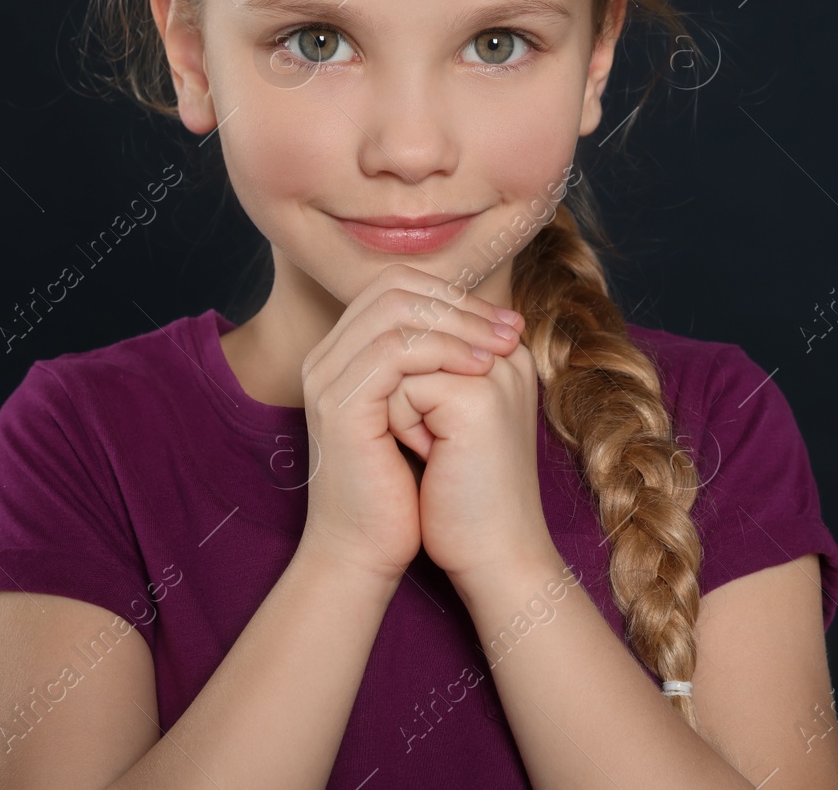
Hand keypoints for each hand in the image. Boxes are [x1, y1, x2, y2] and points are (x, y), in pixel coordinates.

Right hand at [296, 264, 524, 583]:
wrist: (368, 552)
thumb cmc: (404, 491)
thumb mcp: (431, 414)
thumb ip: (443, 366)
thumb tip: (494, 323)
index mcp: (344, 355)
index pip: (398, 286)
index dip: (456, 295)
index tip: (507, 323)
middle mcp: (327, 358)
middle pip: (394, 285)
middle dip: (460, 301)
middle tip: (510, 329)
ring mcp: (328, 379)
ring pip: (396, 309)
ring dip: (459, 323)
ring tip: (502, 349)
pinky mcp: (340, 405)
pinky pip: (394, 350)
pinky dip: (443, 351)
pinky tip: (479, 369)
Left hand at [387, 336, 556, 583]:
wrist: (490, 552)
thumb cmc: (462, 490)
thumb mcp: (444, 414)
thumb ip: (429, 365)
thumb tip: (382, 329)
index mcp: (503, 350)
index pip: (422, 314)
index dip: (401, 372)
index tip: (434, 425)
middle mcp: (506, 351)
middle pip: (408, 332)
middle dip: (399, 386)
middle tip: (434, 439)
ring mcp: (495, 370)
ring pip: (401, 358)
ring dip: (399, 406)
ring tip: (435, 447)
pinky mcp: (476, 397)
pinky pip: (402, 388)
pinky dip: (403, 427)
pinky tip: (436, 459)